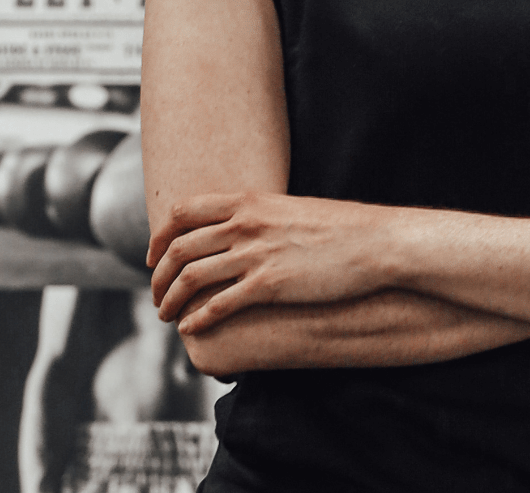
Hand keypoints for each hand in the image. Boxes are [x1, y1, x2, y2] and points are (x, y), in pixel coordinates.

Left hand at [147, 192, 396, 333]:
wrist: (375, 243)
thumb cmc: (339, 228)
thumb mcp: (290, 209)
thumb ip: (258, 216)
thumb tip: (238, 229)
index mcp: (248, 201)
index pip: (183, 213)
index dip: (160, 236)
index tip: (154, 257)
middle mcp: (245, 225)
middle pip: (179, 248)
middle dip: (158, 275)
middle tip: (155, 294)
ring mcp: (256, 255)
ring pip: (191, 277)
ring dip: (170, 299)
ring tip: (165, 315)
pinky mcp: (269, 285)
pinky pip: (218, 304)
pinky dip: (197, 317)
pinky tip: (190, 328)